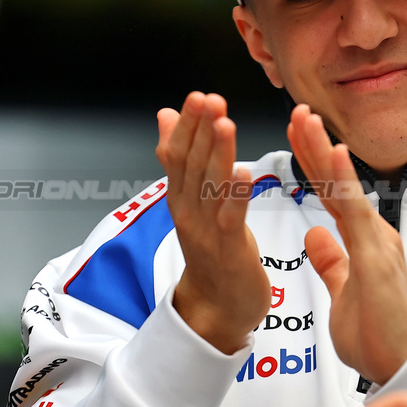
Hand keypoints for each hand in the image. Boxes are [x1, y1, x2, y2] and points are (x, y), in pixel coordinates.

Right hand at [157, 92, 269, 352]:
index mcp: (183, 198)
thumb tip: (165, 116)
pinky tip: (241, 172)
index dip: (187, 126)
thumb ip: (182, 160)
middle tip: (208, 99)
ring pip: (209, 187)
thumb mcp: (194, 201)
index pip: (178, 155)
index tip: (198, 96)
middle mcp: (189, 212)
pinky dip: (234, 195)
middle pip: (191, 165)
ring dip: (216, 153)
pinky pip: (231, 219)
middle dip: (200, 130)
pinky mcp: (229, 251)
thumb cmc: (214, 252)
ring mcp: (207, 232)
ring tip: (223, 122)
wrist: (218, 310)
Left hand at [288, 104, 406, 383]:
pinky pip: (356, 212)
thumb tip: (315, 234)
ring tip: (307, 120)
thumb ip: (332, 262)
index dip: (315, 163)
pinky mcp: (376, 256)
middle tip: (299, 111)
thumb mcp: (343, 293)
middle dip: (317, 146)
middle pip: (339, 182)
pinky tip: (335, 154)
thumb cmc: (377, 336)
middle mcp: (373, 234)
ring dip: (325, 152)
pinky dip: (344, 182)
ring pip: (345, 187)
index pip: (334, 194)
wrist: (400, 365)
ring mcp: (377, 242)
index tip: (299, 135)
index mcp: (365, 241)